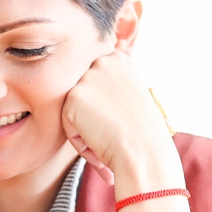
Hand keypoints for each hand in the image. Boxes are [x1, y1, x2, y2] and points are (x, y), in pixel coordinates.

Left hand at [61, 49, 180, 191]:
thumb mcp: (131, 98)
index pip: (95, 85)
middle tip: (112, 137)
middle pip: (83, 96)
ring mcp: (88, 77)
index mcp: (119, 59)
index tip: (118, 125)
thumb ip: (111, 89)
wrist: (144, 152)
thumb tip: (94, 98)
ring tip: (107, 142)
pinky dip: (79, 141)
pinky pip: (67, 122)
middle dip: (93, 119)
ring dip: (85, 131)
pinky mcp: (74, 96)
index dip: (103, 110)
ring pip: (74, 110)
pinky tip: (99, 145)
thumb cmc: (142, 134)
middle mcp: (103, 61)